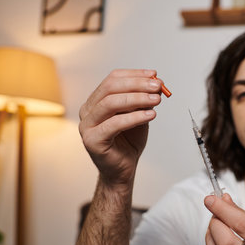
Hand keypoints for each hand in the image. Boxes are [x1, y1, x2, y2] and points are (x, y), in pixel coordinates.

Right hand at [79, 69, 162, 186]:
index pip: (113, 79)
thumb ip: (144, 100)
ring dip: (137, 98)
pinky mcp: (92, 140)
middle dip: (137, 84)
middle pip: (111, 88)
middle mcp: (88, 110)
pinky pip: (114, 124)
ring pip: (111, 103)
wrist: (123, 169)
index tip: (154, 75)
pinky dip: (135, 117)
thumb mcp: (139, 115)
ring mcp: (87, 125)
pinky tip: (150, 115)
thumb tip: (156, 83)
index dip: (134, 74)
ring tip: (156, 100)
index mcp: (96, 101)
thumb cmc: (129, 142)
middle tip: (157, 87)